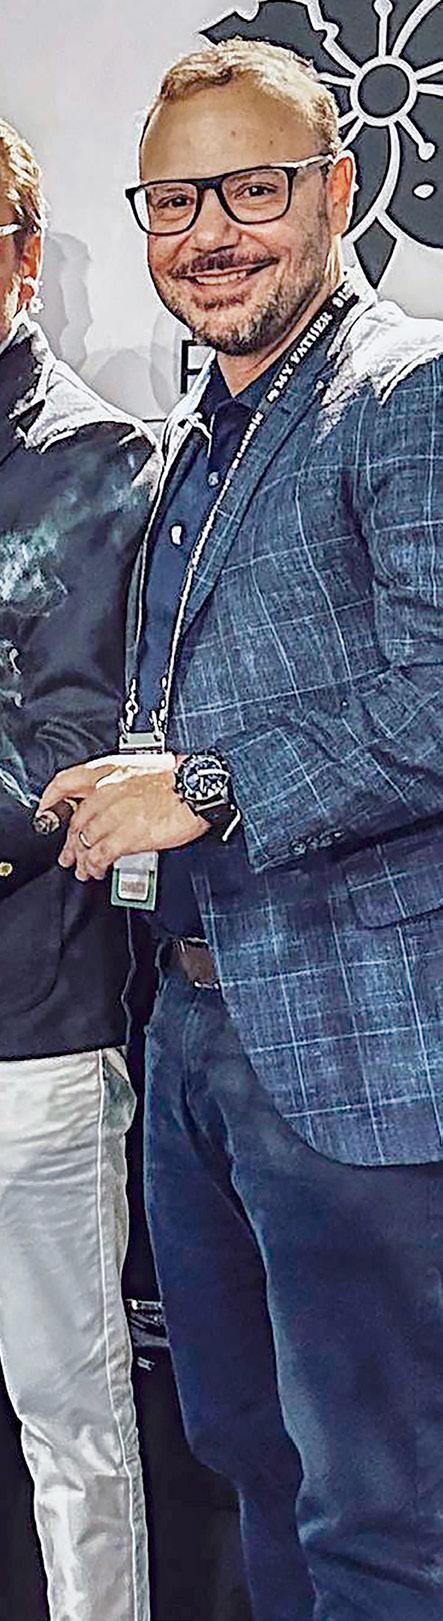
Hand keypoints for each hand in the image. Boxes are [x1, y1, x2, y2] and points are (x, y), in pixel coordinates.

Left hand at [37, 757, 208, 881]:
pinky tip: (97, 870)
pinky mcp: (127, 835)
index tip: (46, 813)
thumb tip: (109, 800)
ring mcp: (115, 814)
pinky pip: (101, 855)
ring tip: (82, 869)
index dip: (50, 800)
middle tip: (68, 854)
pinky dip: (95, 865)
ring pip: (85, 841)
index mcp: (108, 770)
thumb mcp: (140, 767)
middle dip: (69, 842)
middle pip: (75, 820)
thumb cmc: (178, 778)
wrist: (197, 787)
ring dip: (81, 859)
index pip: (65, 782)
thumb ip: (119, 783)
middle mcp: (105, 790)